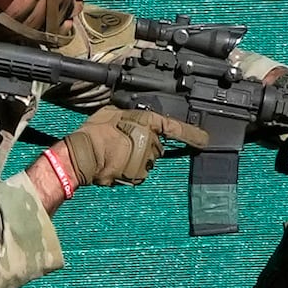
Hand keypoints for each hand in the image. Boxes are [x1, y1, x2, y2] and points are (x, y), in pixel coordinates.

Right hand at [56, 105, 194, 190]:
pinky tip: (114, 163)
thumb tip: (132, 116)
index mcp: (147, 124)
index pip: (175, 128)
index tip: (205, 139)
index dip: (192, 134)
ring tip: (115, 153)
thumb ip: (128, 114)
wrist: (82, 156)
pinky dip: (129, 168)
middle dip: (145, 144)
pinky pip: (138, 171)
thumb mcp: (112, 112)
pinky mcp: (137, 176)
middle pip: (157, 145)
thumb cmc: (94, 133)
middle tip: (123, 141)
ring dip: (136, 157)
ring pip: (147, 159)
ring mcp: (145, 161)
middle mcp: (151, 143)